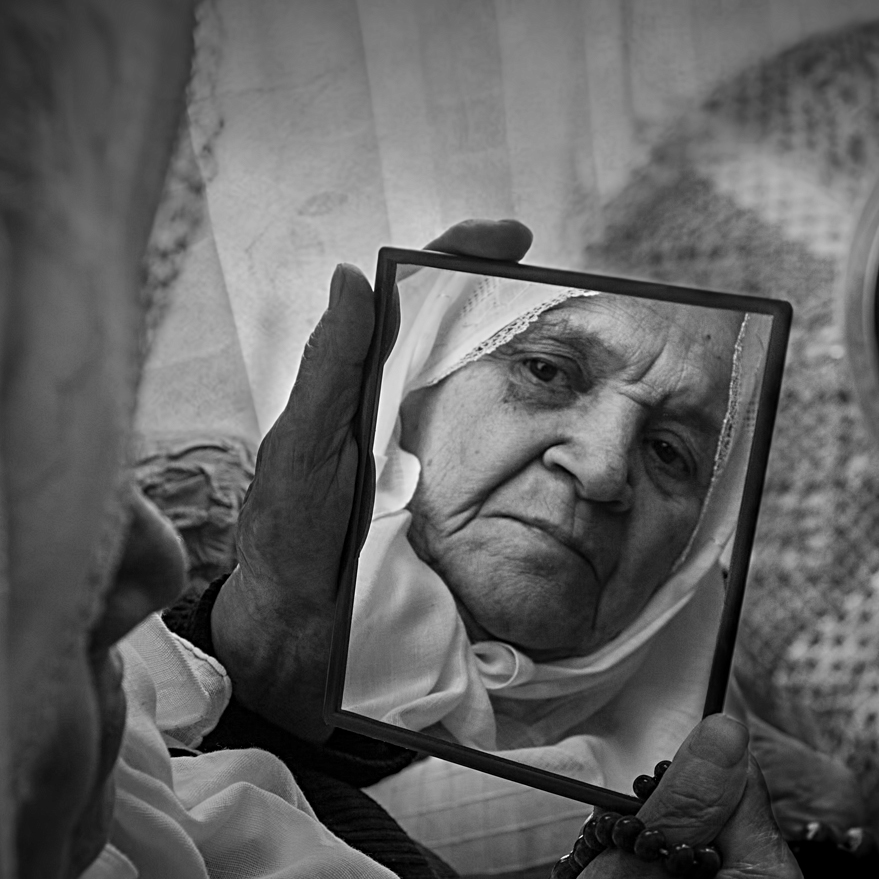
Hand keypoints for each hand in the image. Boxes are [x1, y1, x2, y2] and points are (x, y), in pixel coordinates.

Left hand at [210, 220, 532, 739]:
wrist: (302, 640)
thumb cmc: (290, 539)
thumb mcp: (304, 450)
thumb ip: (330, 370)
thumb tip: (354, 277)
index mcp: (363, 386)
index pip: (411, 303)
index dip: (457, 259)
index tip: (510, 239)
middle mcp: (405, 414)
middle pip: (464, 340)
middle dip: (515, 302)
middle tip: (568, 289)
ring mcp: (439, 463)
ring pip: (495, 398)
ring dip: (540, 370)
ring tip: (588, 348)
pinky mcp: (463, 511)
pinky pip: (510, 467)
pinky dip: (546, 447)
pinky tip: (577, 437)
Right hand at [512, 716, 811, 878]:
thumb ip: (681, 805)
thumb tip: (726, 728)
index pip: (734, 773)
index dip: (671, 786)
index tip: (633, 830)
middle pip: (722, 800)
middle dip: (662, 818)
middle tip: (619, 873)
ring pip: (705, 830)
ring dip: (656, 847)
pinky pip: (702, 864)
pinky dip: (662, 874)